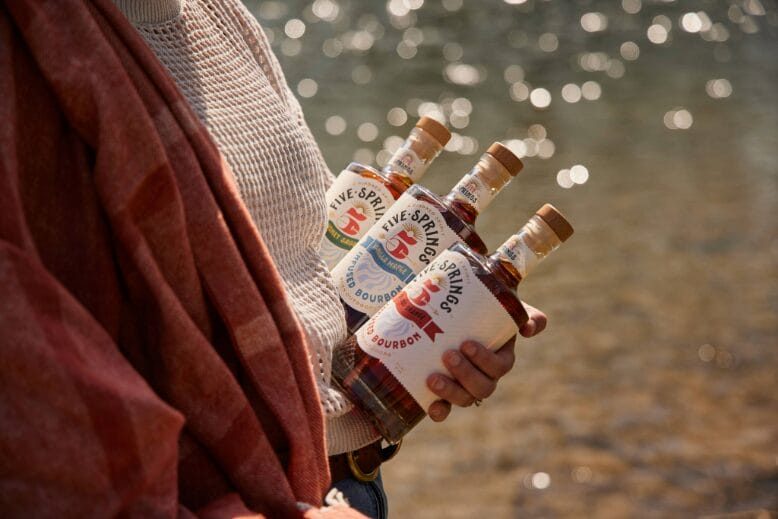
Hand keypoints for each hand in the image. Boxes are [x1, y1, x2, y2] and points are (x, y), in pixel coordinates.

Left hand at [425, 302, 546, 421]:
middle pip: (482, 386)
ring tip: (432, 378)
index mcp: (501, 358)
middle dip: (465, 373)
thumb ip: (527, 313)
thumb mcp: (506, 307)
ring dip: (450, 391)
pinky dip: (440, 411)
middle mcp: (486, 376)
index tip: (467, 344)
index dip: (485, 360)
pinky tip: (431, 407)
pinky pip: (445, 409)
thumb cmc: (484, 310)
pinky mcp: (446, 392)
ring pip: (465, 398)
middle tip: (448, 355)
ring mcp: (466, 387)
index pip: (499, 366)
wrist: (453, 315)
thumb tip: (528, 329)